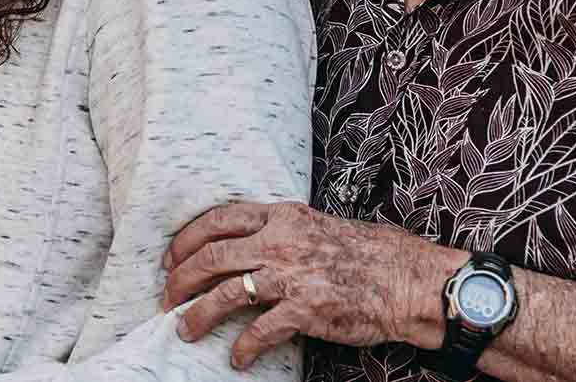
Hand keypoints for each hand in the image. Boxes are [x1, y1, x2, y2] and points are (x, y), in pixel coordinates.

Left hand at [160, 201, 467, 369]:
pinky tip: (236, 358)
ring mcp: (292, 275)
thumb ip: (281, 230)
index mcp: (282, 217)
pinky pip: (260, 330)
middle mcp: (281, 242)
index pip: (219, 219)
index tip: (171, 256)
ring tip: (184, 330)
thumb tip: (246, 242)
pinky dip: (243, 347)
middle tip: (167, 296)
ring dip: (198, 314)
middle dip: (181, 278)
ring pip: (227, 293)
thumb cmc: (369, 254)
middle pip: (212, 256)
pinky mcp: (305, 309)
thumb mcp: (318, 226)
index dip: (187, 238)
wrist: (408, 280)